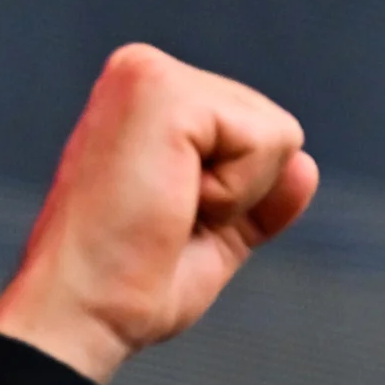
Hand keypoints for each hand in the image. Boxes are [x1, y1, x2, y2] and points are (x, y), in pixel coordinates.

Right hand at [0, 45, 318, 384]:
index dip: (237, 197)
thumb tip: (304, 166)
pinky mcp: (165, 90)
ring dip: (235, 196)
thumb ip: (259, 196)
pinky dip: (233, 193)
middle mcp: (145, 70)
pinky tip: (171, 203)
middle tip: (166, 221)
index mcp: (148, 98)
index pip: (256, 133)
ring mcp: (151, 73)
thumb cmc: (128, 282)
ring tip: (165, 211)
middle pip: (274, 127)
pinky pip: (268, 142)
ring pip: (279, 134)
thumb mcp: (214, 234)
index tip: (169, 222)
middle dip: (240, 194)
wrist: (80, 313)